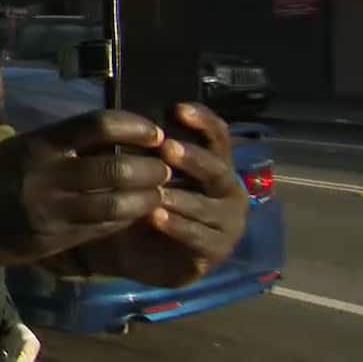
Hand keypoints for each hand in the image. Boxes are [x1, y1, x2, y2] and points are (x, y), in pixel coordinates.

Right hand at [0, 110, 170, 264]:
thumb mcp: (22, 148)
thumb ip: (64, 145)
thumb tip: (117, 141)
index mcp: (40, 144)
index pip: (98, 125)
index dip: (135, 127)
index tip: (155, 132)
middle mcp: (46, 175)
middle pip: (115, 168)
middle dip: (150, 169)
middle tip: (166, 168)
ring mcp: (49, 211)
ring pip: (115, 206)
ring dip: (145, 200)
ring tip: (158, 195)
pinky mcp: (51, 240)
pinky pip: (100, 231)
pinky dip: (123, 222)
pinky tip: (132, 216)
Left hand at [80, 103, 248, 286]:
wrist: (134, 251)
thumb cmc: (143, 202)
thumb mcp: (142, 172)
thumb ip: (149, 150)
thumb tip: (137, 121)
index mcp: (214, 163)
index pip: (218, 136)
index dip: (202, 121)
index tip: (177, 109)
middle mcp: (228, 189)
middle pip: (217, 168)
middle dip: (192, 158)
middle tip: (167, 148)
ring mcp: (228, 221)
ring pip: (208, 205)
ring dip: (181, 196)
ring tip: (157, 190)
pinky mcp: (217, 250)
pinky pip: (199, 237)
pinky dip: (178, 226)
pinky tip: (156, 217)